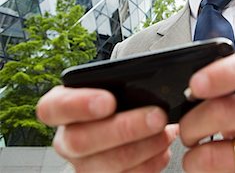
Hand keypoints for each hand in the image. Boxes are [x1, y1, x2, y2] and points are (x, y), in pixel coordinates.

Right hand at [36, 86, 177, 171]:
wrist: (121, 129)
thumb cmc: (116, 103)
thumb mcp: (111, 88)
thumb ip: (119, 85)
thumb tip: (151, 85)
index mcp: (61, 110)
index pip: (51, 108)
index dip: (78, 105)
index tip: (108, 101)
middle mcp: (67, 140)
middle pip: (82, 141)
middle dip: (125, 129)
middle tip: (157, 116)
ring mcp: (84, 165)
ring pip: (109, 163)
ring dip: (145, 147)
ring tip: (167, 132)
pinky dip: (151, 163)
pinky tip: (163, 149)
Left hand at [179, 49, 234, 172]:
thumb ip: (225, 84)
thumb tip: (188, 90)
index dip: (223, 73)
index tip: (195, 84)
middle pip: (222, 112)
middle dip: (190, 124)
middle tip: (188, 129)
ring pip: (214, 153)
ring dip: (193, 157)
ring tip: (199, 153)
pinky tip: (217, 167)